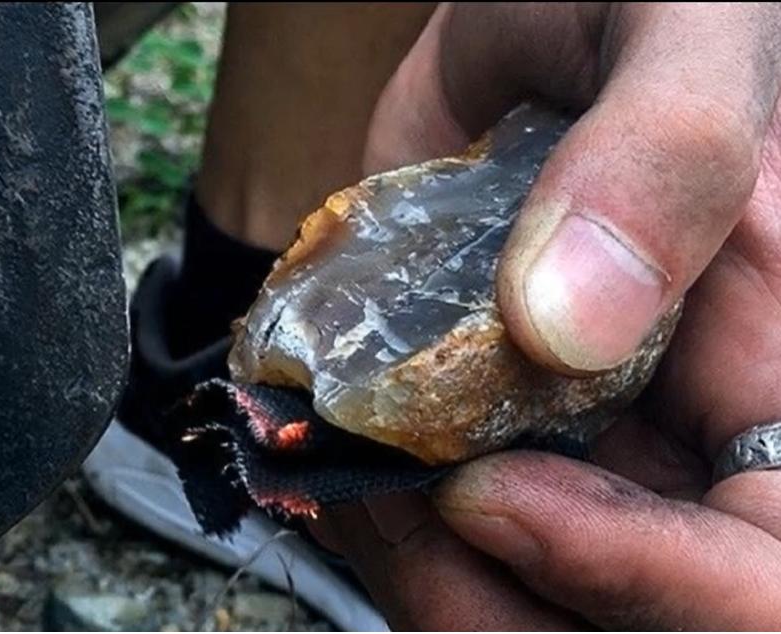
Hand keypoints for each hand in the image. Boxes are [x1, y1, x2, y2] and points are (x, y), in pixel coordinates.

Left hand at [312, 3, 780, 628]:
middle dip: (486, 595)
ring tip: (333, 479)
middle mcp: (685, 435)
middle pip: (618, 623)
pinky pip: (442, 544)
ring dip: (412, 572)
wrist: (520, 7)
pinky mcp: (491, 434)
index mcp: (774, 367)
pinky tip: (322, 463)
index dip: (641, 578)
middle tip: (379, 502)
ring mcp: (584, 449)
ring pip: (516, 605)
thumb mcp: (681, 23)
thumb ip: (665, 155)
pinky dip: (374, 531)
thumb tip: (569, 327)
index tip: (486, 495)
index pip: (763, 570)